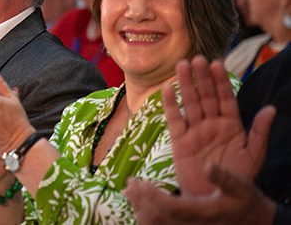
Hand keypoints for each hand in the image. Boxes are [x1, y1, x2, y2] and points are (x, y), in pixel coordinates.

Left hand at [125, 164, 275, 224]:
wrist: (254, 223)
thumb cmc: (247, 203)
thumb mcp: (241, 188)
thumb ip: (224, 178)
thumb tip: (208, 166)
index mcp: (202, 212)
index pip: (170, 208)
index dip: (152, 197)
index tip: (140, 183)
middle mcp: (192, 223)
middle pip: (158, 218)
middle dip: (141, 201)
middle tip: (130, 184)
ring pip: (157, 223)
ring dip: (141, 208)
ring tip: (130, 191)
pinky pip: (162, 224)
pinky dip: (148, 214)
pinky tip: (140, 202)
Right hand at [163, 56, 275, 194]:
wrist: (215, 198)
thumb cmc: (236, 179)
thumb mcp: (253, 156)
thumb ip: (259, 132)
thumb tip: (272, 109)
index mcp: (231, 124)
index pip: (225, 98)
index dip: (221, 81)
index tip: (217, 64)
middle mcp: (211, 124)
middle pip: (206, 96)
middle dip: (202, 78)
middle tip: (198, 59)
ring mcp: (194, 130)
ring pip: (190, 103)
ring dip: (186, 84)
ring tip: (182, 66)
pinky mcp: (179, 141)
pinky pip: (174, 120)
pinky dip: (170, 105)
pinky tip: (167, 89)